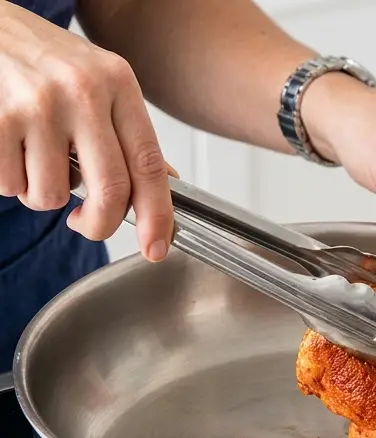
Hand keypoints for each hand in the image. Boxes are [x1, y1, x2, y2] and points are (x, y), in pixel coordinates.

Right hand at [0, 3, 173, 260]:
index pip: (150, 164)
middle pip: (109, 191)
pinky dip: (10, 180)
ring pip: (52, 195)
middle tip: (85, 224)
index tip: (157, 247)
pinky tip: (11, 149)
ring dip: (42, 194)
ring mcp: (38, 106)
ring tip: (35, 159)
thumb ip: (129, 131)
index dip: (159, 216)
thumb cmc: (44, 57)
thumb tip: (164, 183)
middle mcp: (83, 93)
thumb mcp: (100, 79)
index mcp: (118, 83)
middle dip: (99, 224)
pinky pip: (10, 184)